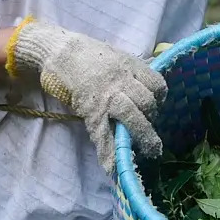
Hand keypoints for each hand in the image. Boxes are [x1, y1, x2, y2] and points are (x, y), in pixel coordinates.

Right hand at [11, 21, 165, 168]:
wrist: (59, 51)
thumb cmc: (87, 54)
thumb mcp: (116, 55)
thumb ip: (132, 70)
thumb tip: (148, 82)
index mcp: (130, 66)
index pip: (156, 83)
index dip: (160, 97)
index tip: (157, 106)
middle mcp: (122, 81)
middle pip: (146, 102)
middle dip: (153, 122)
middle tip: (156, 140)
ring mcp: (107, 96)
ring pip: (132, 118)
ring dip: (142, 137)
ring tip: (149, 152)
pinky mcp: (91, 110)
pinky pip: (103, 134)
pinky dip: (109, 153)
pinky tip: (114, 168)